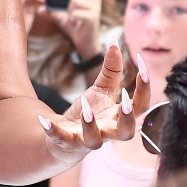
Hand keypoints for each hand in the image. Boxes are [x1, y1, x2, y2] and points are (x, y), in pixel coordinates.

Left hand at [39, 44, 150, 166]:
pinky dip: (53, 132)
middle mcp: (107, 131)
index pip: (140, 106)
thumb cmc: (90, 112)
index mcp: (118, 117)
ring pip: (95, 140)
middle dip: (127, 119)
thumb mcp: (101, 89)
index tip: (141, 67)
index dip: (144, 88)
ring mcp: (87, 140)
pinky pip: (62, 140)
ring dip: (91, 125)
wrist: (66, 137)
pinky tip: (43, 120)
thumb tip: (115, 43)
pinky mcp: (67, 143)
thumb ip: (112, 70)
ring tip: (85, 109)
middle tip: (124, 102)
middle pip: (126, 132)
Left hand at [42, 0, 102, 55]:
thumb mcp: (60, 16)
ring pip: (74, 0)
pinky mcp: (93, 17)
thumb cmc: (74, 25)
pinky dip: (71, 18)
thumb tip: (38, 8)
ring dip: (69, 10)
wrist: (84, 43)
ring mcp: (95, 7)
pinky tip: (76, 23)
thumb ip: (50, 10)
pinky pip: (75, 12)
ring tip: (73, 17)